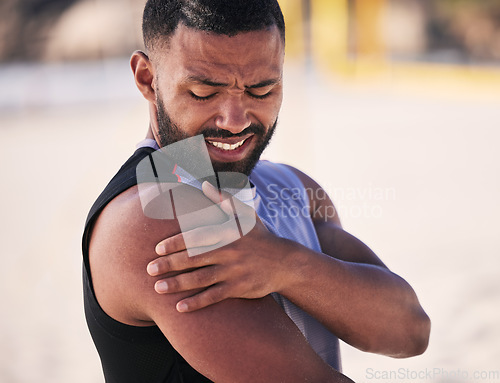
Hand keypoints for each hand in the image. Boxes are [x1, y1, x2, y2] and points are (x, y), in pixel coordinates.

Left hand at [146, 181, 292, 311]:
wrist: (285, 262)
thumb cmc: (259, 236)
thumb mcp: (245, 214)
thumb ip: (223, 199)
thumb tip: (203, 184)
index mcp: (227, 233)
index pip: (197, 237)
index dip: (176, 242)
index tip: (157, 248)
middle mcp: (229, 252)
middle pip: (194, 258)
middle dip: (170, 264)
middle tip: (149, 269)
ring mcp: (234, 271)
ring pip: (201, 278)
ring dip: (178, 284)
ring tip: (158, 288)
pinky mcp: (239, 288)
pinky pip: (214, 296)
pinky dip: (197, 302)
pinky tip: (179, 308)